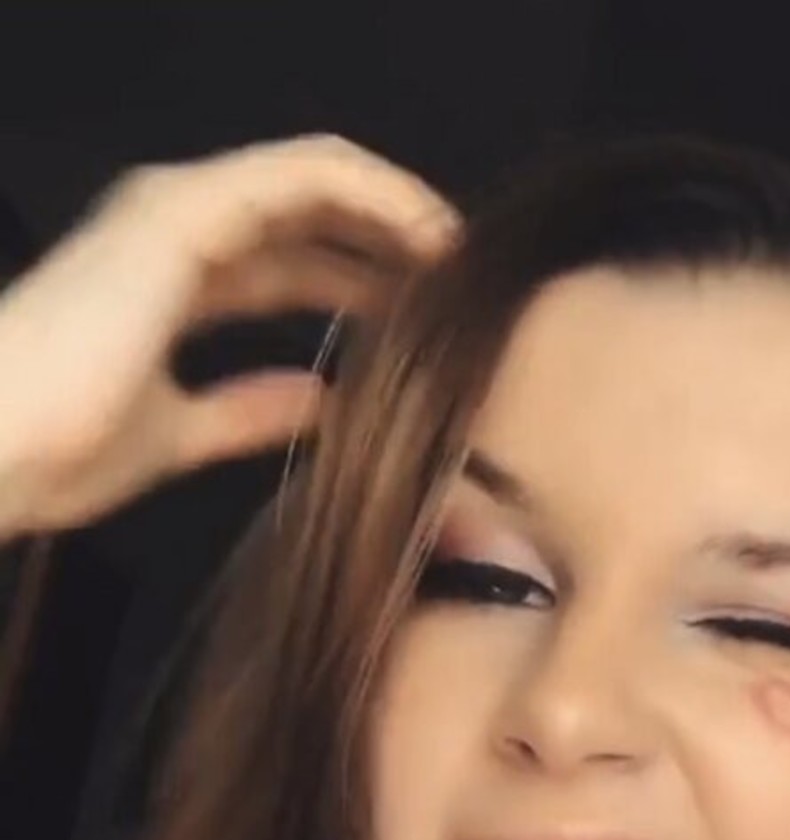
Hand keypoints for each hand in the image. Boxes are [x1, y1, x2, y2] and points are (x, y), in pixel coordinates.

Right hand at [0, 134, 458, 535]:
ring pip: (315, 180)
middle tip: (463, 285)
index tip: (428, 322)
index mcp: (171, 279)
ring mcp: (177, 211)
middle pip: (307, 217)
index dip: (361, 283)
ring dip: (395, 209)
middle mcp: (175, 231)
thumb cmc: (58, 446)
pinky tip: (425, 234)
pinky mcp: (184, 209)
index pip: (286, 264)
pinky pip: (304, 176)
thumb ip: (247, 411)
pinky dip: (373, 196)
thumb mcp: (180, 433)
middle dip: (390, 243)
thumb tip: (318, 404)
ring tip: (460, 252)